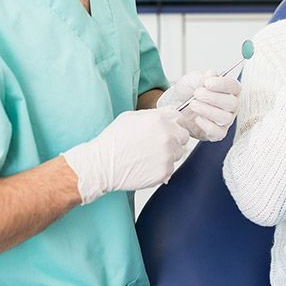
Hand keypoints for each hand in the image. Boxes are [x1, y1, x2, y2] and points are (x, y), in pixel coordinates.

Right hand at [62, 109, 189, 204]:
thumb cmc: (113, 141)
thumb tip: (167, 114)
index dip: (174, 124)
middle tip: (158, 144)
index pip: (180, 119)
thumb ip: (154, 114)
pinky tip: (146, 166)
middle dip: (174, 139)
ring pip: (178, 153)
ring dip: (168, 154)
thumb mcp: (131, 117)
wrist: (102, 165)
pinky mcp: (165, 171)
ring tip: (149, 156)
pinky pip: (170, 168)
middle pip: (183, 136)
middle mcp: (167, 136)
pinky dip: (161, 168)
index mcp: (160, 120)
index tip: (170, 129)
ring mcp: (168, 155)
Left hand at [157, 71, 240, 141]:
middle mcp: (230, 106)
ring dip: (208, 110)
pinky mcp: (216, 133)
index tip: (208, 83)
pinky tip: (197, 118)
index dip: (223, 84)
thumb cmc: (187, 92)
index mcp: (229, 90)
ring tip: (193, 104)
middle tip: (197, 94)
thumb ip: (202, 77)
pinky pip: (218, 132)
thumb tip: (212, 74)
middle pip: (232, 103)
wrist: (174, 106)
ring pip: (226, 118)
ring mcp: (224, 121)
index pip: (234, 87)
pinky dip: (207, 125)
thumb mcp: (191, 80)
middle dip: (213, 98)